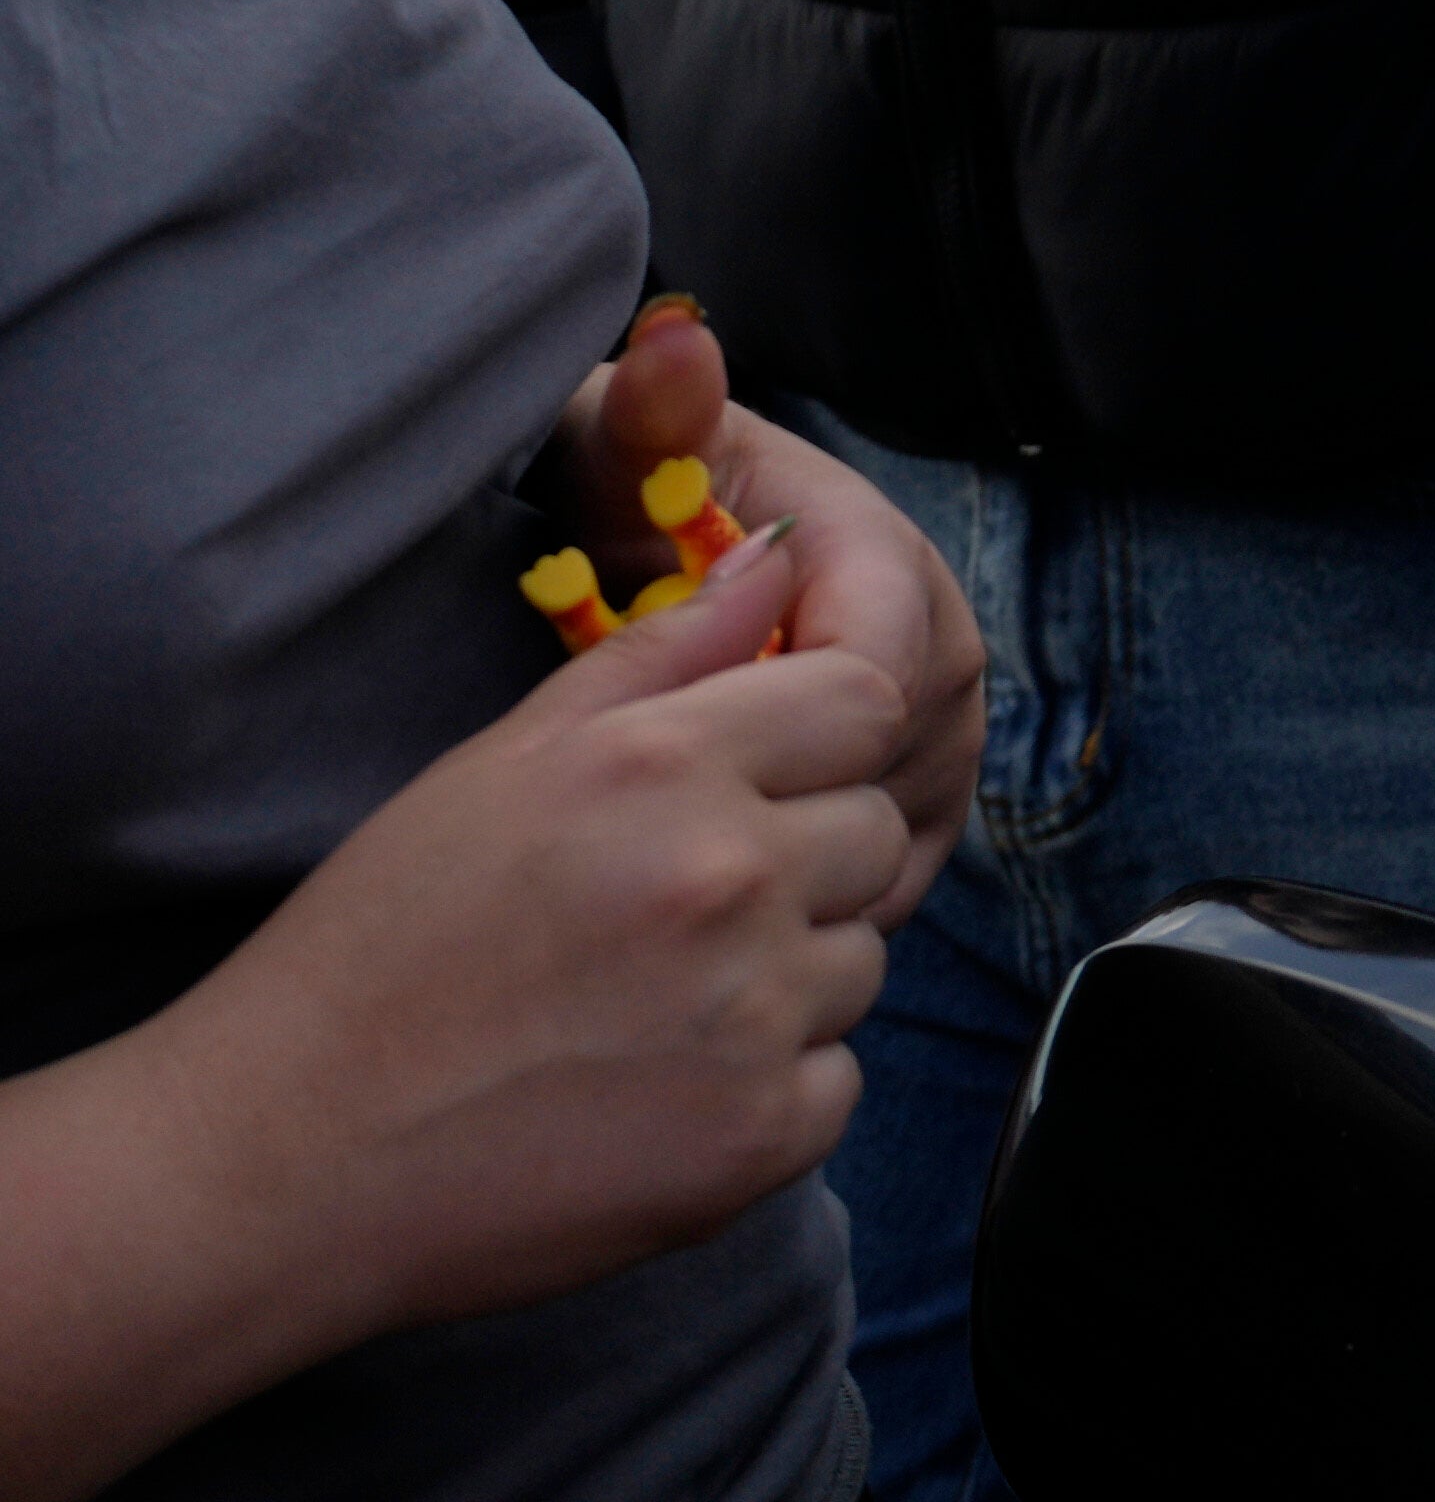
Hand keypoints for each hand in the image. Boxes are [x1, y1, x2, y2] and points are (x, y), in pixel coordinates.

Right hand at [88, 544, 912, 1379]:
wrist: (282, 1161)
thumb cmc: (378, 952)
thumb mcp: (501, 765)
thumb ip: (661, 651)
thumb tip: (780, 551)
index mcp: (665, 764)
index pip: (866, 700)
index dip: (821, 741)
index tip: (760, 787)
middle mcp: (727, 874)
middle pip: (875, 832)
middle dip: (801, 865)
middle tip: (667, 920)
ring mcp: (753, 1011)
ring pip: (859, 960)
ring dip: (783, 982)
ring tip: (639, 1012)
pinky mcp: (761, 1135)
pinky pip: (834, 1079)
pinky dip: (765, 1092)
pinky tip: (647, 1096)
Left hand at [555, 302, 972, 912]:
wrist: (668, 552)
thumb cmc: (636, 504)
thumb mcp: (627, 457)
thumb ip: (654, 412)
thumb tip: (676, 341)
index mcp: (880, 561)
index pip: (868, 675)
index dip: (766, 731)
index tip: (666, 751)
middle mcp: (937, 643)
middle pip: (889, 761)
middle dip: (775, 795)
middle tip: (655, 804)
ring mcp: (938, 727)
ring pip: (893, 825)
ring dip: (791, 847)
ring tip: (676, 832)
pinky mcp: (919, 794)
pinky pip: (887, 866)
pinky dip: (810, 886)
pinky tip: (722, 870)